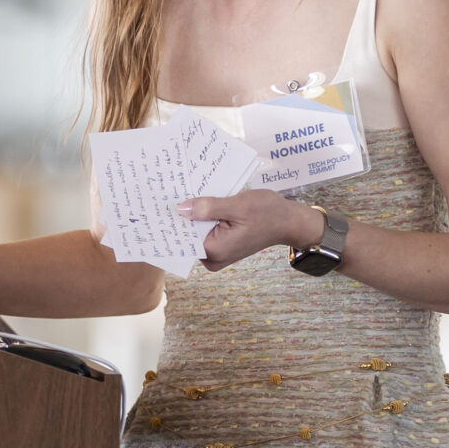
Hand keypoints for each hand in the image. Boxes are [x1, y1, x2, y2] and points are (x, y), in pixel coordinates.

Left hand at [183, 191, 326, 272]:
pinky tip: (201, 199)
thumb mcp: (238, 205)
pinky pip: (204, 230)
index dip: (171, 219)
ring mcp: (216, 253)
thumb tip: (180, 209)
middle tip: (171, 189)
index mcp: (214, 251)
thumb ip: (208, 207)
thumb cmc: (268, 213)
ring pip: (195, 231)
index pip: (182, 237)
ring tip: (186, 191)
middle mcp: (212, 257)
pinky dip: (203, 216)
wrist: (288, 222)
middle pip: (187, 234)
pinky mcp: (220, 246)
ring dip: (193, 213)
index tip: (160, 202)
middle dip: (182, 213)